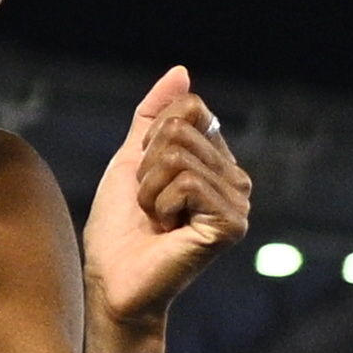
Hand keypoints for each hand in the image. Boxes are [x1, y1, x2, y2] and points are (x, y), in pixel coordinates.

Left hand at [84, 66, 249, 323]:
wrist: (114, 281)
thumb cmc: (120, 228)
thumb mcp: (132, 158)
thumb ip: (154, 114)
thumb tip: (181, 72)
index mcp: (217, 163)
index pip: (190, 108)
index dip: (153, 138)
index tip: (147, 178)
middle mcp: (236, 180)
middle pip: (182, 128)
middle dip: (148, 165)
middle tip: (150, 204)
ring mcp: (238, 203)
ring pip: (179, 154)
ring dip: (150, 187)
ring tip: (157, 219)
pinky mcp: (231, 224)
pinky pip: (186, 182)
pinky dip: (160, 203)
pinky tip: (167, 231)